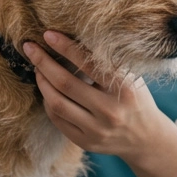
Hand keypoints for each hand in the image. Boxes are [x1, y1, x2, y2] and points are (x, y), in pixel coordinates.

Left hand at [25, 31, 169, 162]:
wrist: (147, 139)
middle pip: (65, 84)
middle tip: (30, 48)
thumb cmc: (135, 100)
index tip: (48, 34)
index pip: (88, 64)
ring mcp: (96, 129)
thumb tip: (70, 41)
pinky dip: (48, 102)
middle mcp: (109, 111)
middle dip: (43, 63)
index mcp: (124, 89)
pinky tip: (47, 90)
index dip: (65, 47)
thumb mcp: (130, 78)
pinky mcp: (85, 142)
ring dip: (42, 83)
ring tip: (37, 68)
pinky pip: (57, 119)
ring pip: (56, 103)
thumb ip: (106, 65)